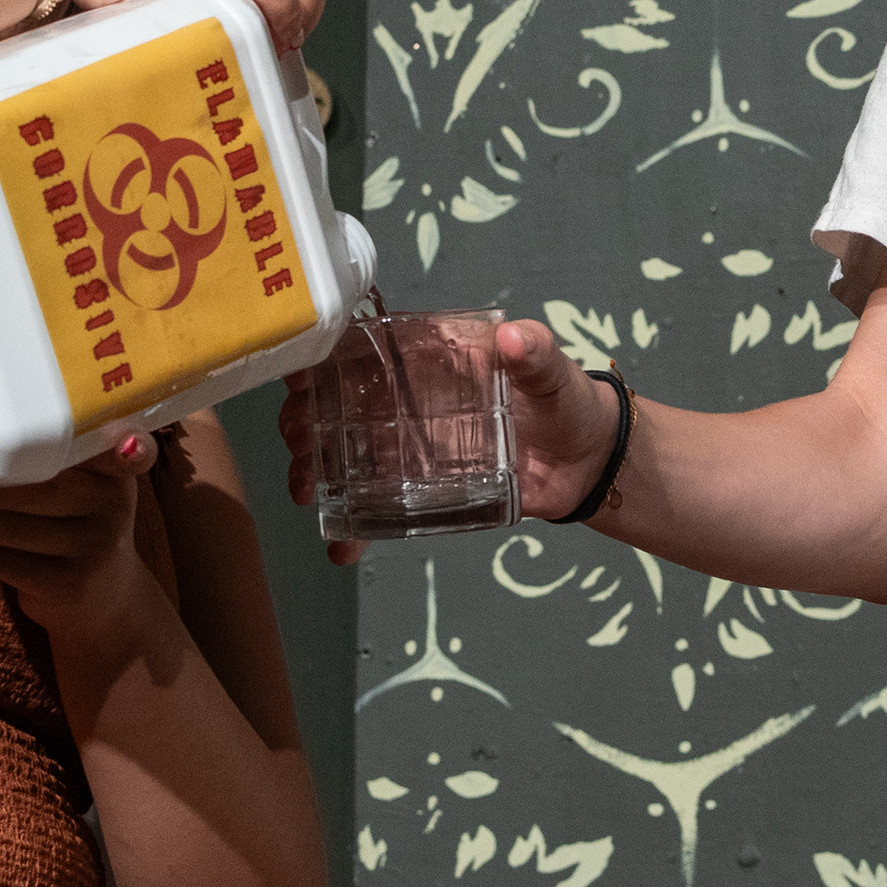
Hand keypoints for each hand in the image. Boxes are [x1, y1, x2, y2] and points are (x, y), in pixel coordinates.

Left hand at [0, 435, 175, 636]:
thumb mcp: (88, 492)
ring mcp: (95, 545)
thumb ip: (57, 465)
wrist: (109, 603)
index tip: (40, 429)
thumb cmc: (80, 534)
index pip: (87, 440)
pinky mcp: (70, 583)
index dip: (71, 433)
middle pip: (25, 485)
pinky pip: (4, 560)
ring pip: (6, 523)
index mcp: (114, 470)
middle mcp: (111, 503)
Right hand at [279, 319, 621, 566]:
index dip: (327, 359)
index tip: (300, 372)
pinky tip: (342, 548)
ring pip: (349, 458)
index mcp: (432, 363)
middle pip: (342, 407)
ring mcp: (413, 452)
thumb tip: (514, 338)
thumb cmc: (566, 401)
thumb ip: (536, 354)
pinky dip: (357, 530)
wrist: (590, 465)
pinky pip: (381, 510)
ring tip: (306, 490)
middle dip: (308, 421)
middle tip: (296, 440)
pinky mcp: (425, 494)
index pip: (368, 353)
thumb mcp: (553, 371)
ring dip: (317, 472)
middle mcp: (410, 405)